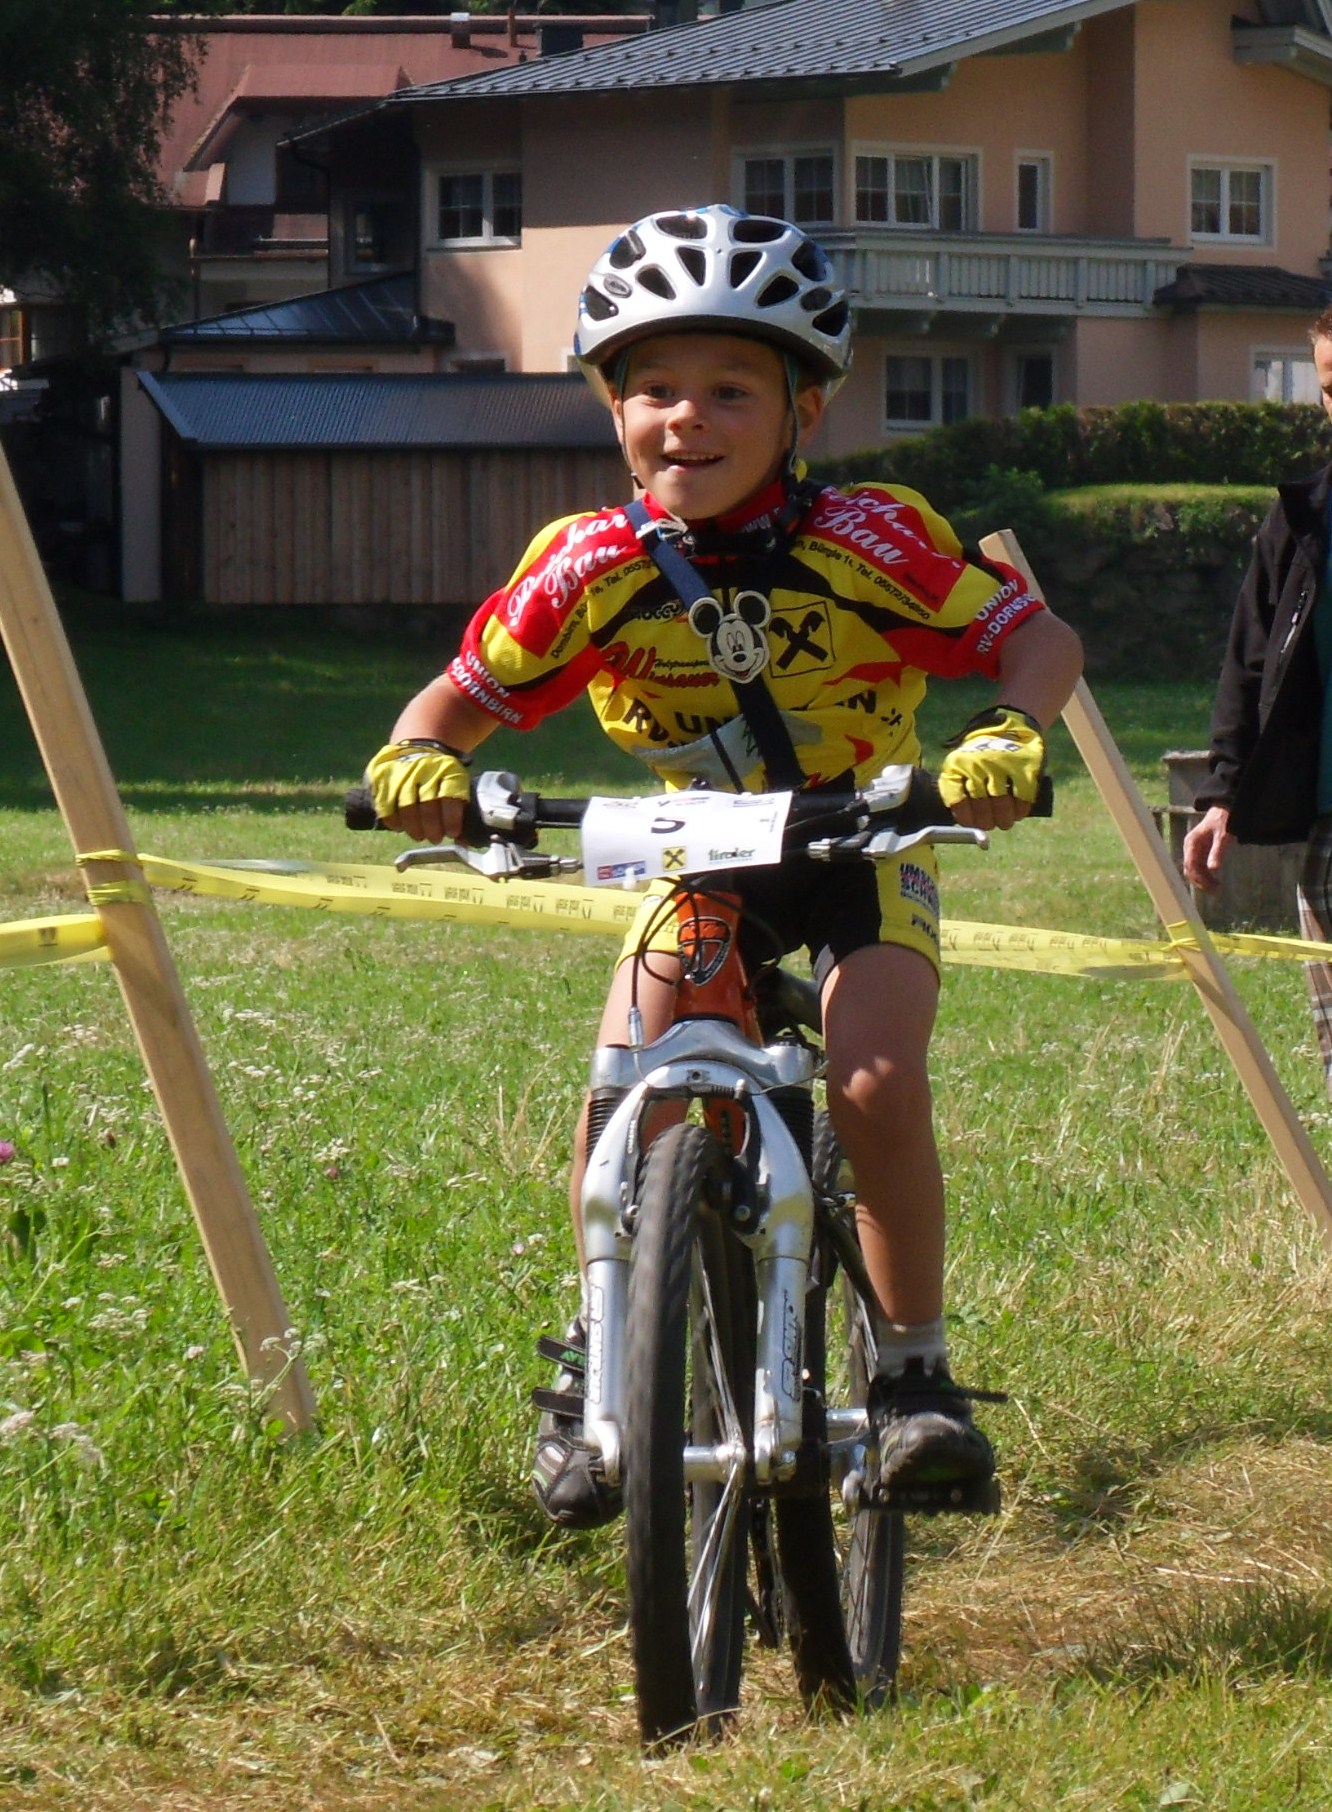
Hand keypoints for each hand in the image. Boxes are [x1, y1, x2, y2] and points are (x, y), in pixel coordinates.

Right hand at [365, 740, 469, 842]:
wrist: (418, 748)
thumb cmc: (441, 776)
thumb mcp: (457, 784)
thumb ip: (461, 810)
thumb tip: (463, 842)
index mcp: (448, 769)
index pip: (450, 796)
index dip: (451, 818)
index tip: (452, 833)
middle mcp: (424, 768)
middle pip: (427, 802)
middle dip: (431, 826)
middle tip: (434, 838)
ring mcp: (401, 771)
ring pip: (405, 804)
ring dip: (413, 826)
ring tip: (419, 836)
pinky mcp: (382, 775)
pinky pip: (385, 803)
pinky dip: (393, 820)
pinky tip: (400, 827)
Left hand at [938, 706, 1044, 831]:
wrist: (1009, 725)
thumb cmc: (982, 753)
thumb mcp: (962, 764)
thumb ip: (960, 788)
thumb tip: (965, 822)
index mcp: (958, 764)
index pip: (957, 799)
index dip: (965, 817)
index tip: (972, 823)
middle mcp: (977, 764)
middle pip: (980, 805)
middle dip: (986, 821)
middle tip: (990, 825)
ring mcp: (1001, 765)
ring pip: (1001, 803)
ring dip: (1003, 818)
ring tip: (1005, 822)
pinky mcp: (1024, 767)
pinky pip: (1022, 797)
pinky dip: (1020, 809)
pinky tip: (1018, 813)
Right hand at [1182, 804, 1230, 890]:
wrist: (1225, 808)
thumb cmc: (1224, 820)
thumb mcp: (1223, 835)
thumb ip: (1217, 851)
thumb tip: (1213, 869)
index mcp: (1191, 843)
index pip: (1190, 865)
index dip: (1199, 878)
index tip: (1211, 886)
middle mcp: (1190, 847)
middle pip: (1190, 870)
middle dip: (1201, 882)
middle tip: (1215, 890)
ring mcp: (1194, 850)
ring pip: (1194, 870)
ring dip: (1203, 881)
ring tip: (1216, 888)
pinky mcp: (1200, 852)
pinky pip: (1199, 867)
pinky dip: (1205, 876)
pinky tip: (1214, 881)